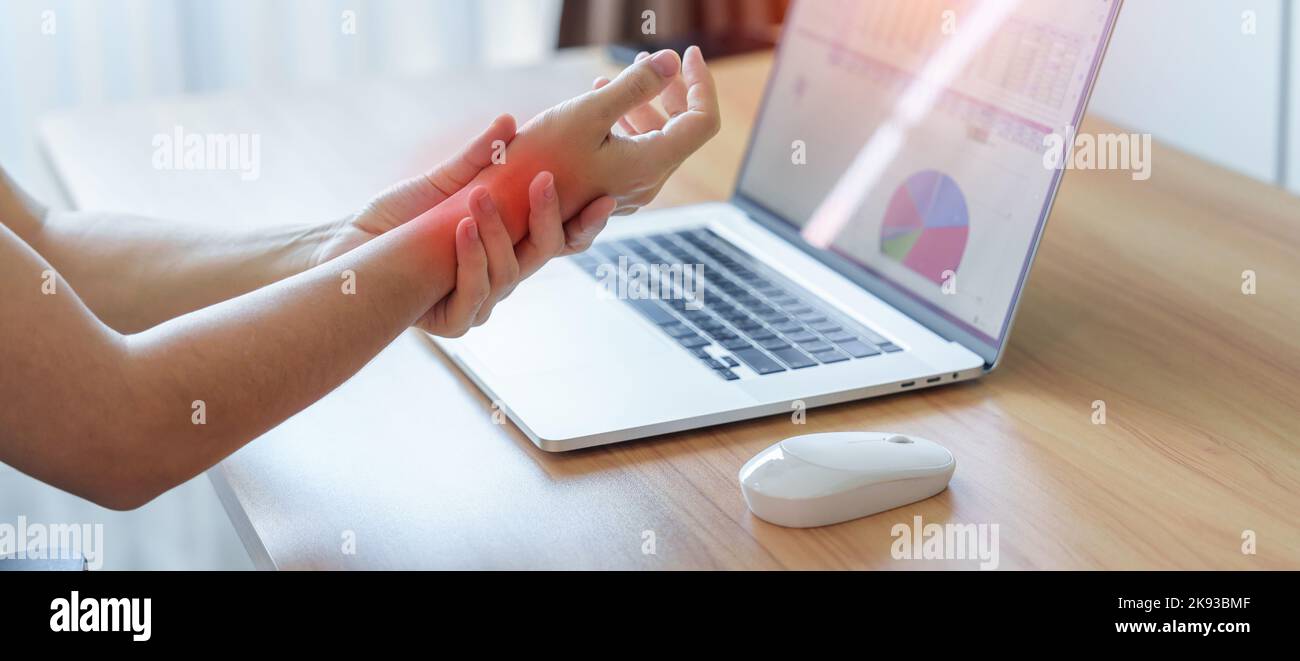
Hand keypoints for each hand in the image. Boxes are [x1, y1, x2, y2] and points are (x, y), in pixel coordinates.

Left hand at [315, 116, 616, 336]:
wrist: (348, 252)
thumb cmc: (396, 220)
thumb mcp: (442, 184)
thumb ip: (480, 160)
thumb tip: (510, 121)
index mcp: (509, 247)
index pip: (560, 238)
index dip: (586, 222)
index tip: (608, 196)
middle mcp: (502, 279)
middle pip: (544, 253)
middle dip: (549, 216)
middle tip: (547, 180)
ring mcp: (481, 304)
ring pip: (509, 272)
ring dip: (496, 232)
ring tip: (479, 198)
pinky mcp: (453, 323)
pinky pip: (474, 295)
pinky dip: (471, 262)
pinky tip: (461, 232)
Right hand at [509, 45, 720, 215]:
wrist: (507, 209)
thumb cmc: (540, 163)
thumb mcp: (587, 114)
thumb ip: (634, 87)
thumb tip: (672, 61)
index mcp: (650, 164)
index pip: (704, 121)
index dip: (702, 83)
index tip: (687, 52)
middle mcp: (647, 183)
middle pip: (684, 130)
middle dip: (673, 89)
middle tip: (651, 59)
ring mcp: (629, 190)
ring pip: (657, 141)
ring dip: (646, 104)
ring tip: (620, 75)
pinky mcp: (610, 190)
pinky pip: (634, 152)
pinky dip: (627, 122)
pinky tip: (600, 102)